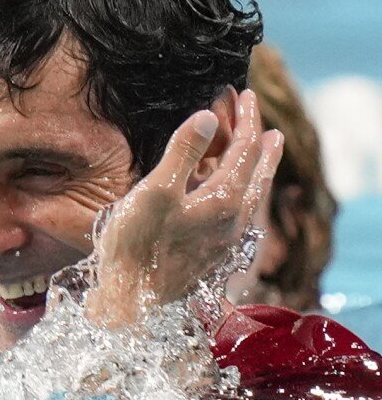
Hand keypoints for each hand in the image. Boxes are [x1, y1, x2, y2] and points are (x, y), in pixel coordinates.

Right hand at [87, 89, 283, 328]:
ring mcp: (224, 242)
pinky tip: (234, 202)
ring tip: (263, 156)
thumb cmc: (136, 248)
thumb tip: (209, 116)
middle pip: (257, 174)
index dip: (246, 119)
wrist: (131, 304)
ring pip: (250, 197)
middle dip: (260, 145)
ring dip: (257, 172)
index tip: (245, 95)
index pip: (245, 149)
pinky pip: (237, 216)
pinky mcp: (211, 258)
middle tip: (268, 126)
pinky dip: (241, 195)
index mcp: (225, 200)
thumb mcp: (154, 192)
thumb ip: (183, 152)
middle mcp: (233, 221)